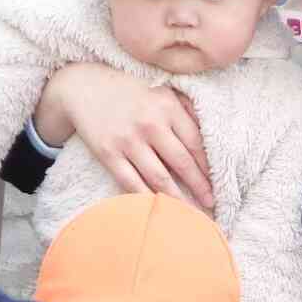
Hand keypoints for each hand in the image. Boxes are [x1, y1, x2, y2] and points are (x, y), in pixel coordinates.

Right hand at [34, 63, 212, 206]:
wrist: (82, 85)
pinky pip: (131, 183)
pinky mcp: (108, 153)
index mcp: (166, 106)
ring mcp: (128, 140)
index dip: (209, 167)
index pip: (196, 143)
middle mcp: (150, 123)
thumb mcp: (159, 91)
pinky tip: (158, 210)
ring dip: (177, 200)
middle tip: (212, 206)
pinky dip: (146, 199)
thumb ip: (184, 110)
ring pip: (159, 178)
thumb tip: (209, 137)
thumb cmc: (128, 91)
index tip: (219, 184)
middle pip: (182, 163)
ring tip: (190, 215)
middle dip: (199, 188)